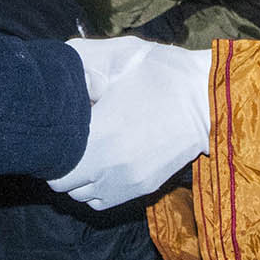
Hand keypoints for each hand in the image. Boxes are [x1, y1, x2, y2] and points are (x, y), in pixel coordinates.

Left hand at [47, 36, 210, 209]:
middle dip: (60, 163)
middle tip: (69, 141)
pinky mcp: (142, 188)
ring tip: (84, 155)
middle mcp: (108, 166)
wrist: (209, 100)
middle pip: (62, 182)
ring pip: (80, 196)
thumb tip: (64, 77)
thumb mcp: (123, 57)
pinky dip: (95, 190)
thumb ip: (85, 61)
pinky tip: (101, 168)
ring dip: (77, 179)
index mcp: (99, 134)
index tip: (58, 131)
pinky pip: (101, 203)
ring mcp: (126, 181)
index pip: (53, 161)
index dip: (49, 148)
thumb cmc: (165, 74)